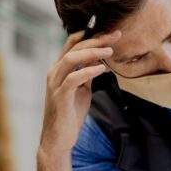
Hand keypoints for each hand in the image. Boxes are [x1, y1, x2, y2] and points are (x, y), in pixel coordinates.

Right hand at [39, 29, 120, 155]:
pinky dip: (88, 71)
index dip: (91, 35)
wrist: (59, 138)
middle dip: (96, 40)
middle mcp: (54, 73)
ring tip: (110, 51)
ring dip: (92, 52)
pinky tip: (102, 69)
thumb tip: (100, 61)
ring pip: (70, 59)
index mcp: (59, 69)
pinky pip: (73, 79)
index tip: (111, 33)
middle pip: (74, 47)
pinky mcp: (60, 97)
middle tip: (115, 36)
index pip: (73, 44)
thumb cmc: (70, 113)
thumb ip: (87, 74)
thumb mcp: (82, 89)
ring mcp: (55, 84)